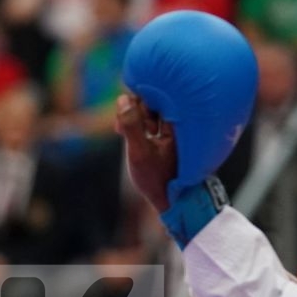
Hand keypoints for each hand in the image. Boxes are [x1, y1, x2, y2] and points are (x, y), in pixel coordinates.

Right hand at [115, 93, 175, 211]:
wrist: (173, 201)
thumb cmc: (158, 178)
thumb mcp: (139, 152)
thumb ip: (131, 125)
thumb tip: (123, 99)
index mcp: (178, 122)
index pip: (157, 95)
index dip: (138, 98)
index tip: (123, 112)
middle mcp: (178, 123)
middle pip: (153, 102)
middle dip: (132, 110)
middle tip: (119, 127)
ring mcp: (171, 131)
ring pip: (149, 113)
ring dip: (132, 118)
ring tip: (119, 131)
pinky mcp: (165, 138)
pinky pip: (149, 123)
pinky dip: (136, 126)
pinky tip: (123, 134)